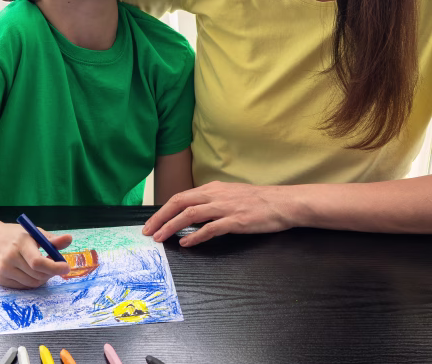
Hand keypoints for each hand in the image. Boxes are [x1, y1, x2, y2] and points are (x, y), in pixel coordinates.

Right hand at [0, 223, 73, 288]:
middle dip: (51, 273)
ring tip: (43, 268)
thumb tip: (69, 239)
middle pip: (37, 274)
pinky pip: (23, 286)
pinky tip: (31, 272)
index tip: (66, 267)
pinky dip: (32, 281)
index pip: (38, 262)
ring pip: (32, 283)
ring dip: (43, 278)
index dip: (54, 267)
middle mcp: (10, 257)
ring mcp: (4, 270)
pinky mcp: (0, 279)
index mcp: (20, 243)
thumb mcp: (33, 232)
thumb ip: (52, 239)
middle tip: (56, 267)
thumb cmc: (14, 235)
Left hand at [141, 180, 298, 246]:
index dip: (163, 209)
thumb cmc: (259, 201)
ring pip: (190, 214)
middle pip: (180, 202)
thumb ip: (212, 203)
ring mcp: (225, 207)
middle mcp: (216, 195)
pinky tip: (187, 244)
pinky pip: (211, 228)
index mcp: (213, 188)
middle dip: (160, 217)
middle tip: (148, 231)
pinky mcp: (236, 221)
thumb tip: (193, 214)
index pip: (181, 196)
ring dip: (172, 226)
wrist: (284, 203)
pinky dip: (196, 236)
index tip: (151, 222)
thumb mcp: (231, 196)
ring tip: (161, 237)